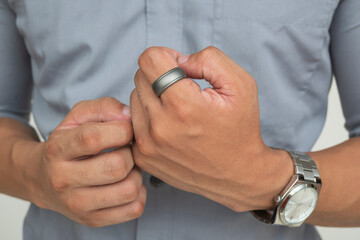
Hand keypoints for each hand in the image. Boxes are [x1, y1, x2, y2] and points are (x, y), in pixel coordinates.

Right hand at [27, 97, 145, 226]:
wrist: (43, 180)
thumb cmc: (68, 143)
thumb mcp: (78, 117)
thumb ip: (104, 107)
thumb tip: (128, 116)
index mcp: (58, 149)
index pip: (93, 138)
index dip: (121, 130)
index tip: (126, 129)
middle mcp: (63, 180)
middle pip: (117, 166)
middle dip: (131, 153)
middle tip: (127, 150)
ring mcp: (77, 205)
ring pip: (128, 189)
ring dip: (137, 174)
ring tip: (128, 167)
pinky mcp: (93, 220)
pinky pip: (134, 208)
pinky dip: (139, 193)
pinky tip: (128, 182)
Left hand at [130, 47, 291, 211]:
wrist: (238, 174)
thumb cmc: (240, 129)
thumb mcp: (240, 85)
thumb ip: (208, 60)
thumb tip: (178, 60)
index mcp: (183, 105)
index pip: (149, 59)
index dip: (166, 56)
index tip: (180, 70)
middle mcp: (160, 126)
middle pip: (140, 76)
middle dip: (159, 76)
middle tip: (182, 91)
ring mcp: (148, 144)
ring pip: (134, 98)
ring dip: (152, 96)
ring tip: (177, 110)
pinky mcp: (143, 156)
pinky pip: (132, 121)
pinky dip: (147, 117)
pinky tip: (168, 126)